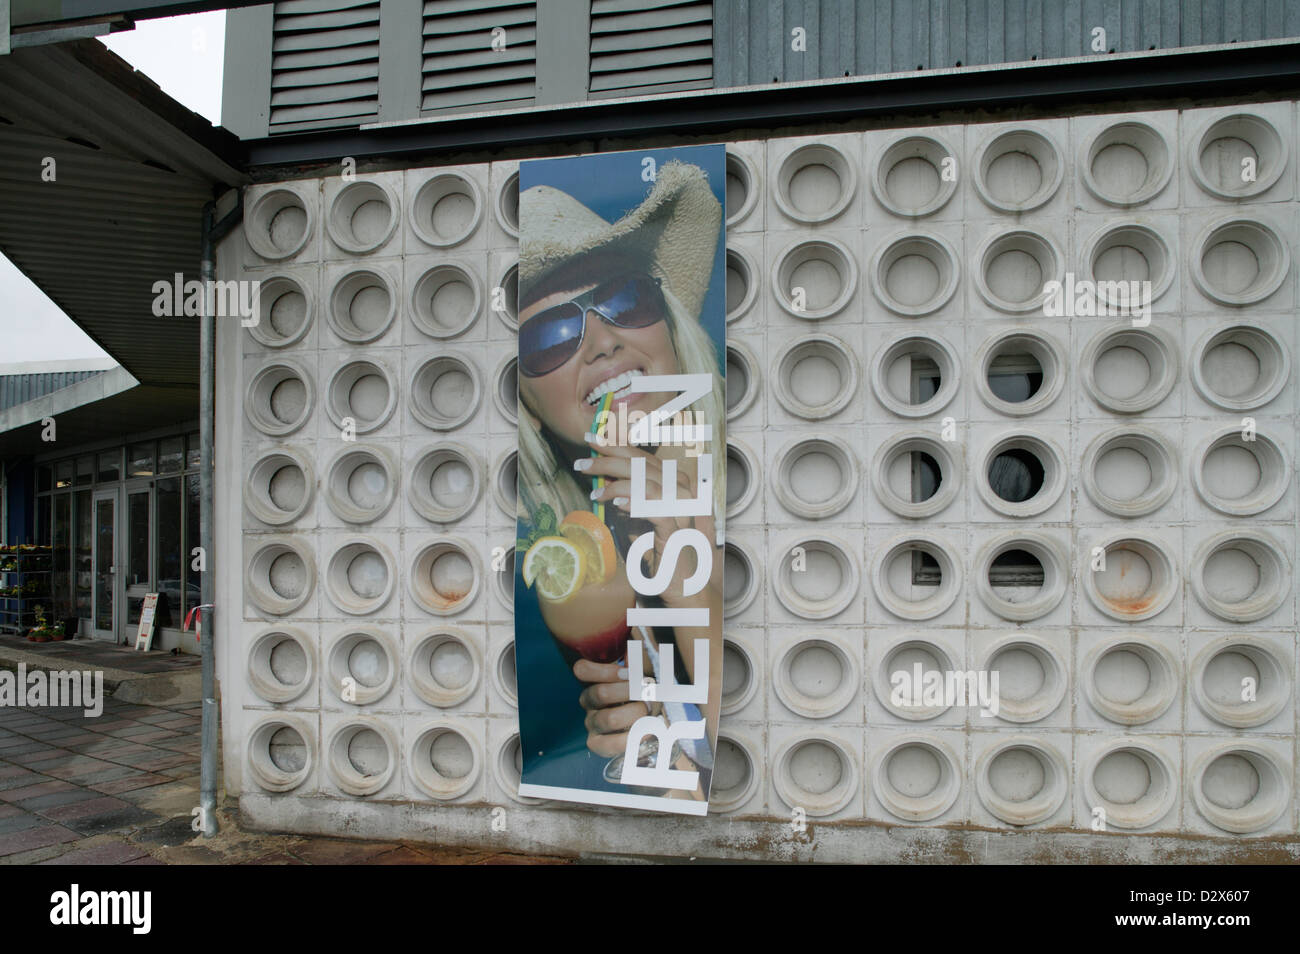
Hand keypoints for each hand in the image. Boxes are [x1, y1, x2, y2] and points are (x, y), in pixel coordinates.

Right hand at [574, 657, 649, 758]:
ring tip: (648, 713)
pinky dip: (631, 738)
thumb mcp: (644, 672)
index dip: (606, 671)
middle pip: (600, 693)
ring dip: (635, 714)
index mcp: (594, 680)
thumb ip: (637, 657)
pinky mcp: (598, 744)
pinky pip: (609, 744)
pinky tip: (646, 732)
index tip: (629, 674)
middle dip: (630, 692)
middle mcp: (589, 702)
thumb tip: (635, 647)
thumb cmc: (646, 693)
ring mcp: (592, 723)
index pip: (582, 670)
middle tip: (647, 694)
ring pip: (610, 718)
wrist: (654, 723)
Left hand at [579, 433, 721, 608]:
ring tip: (594, 491)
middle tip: (582, 463)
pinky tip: (617, 504)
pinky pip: (657, 511)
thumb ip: (626, 498)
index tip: (592, 440)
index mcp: (676, 484)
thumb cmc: (661, 553)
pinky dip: (636, 504)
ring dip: (616, 485)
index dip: (616, 446)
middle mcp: (683, 493)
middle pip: (643, 466)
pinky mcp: (677, 534)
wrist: (684, 587)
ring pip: (648, 484)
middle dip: (608, 460)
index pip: (644, 457)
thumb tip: (602, 479)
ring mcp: (682, 512)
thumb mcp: (639, 520)